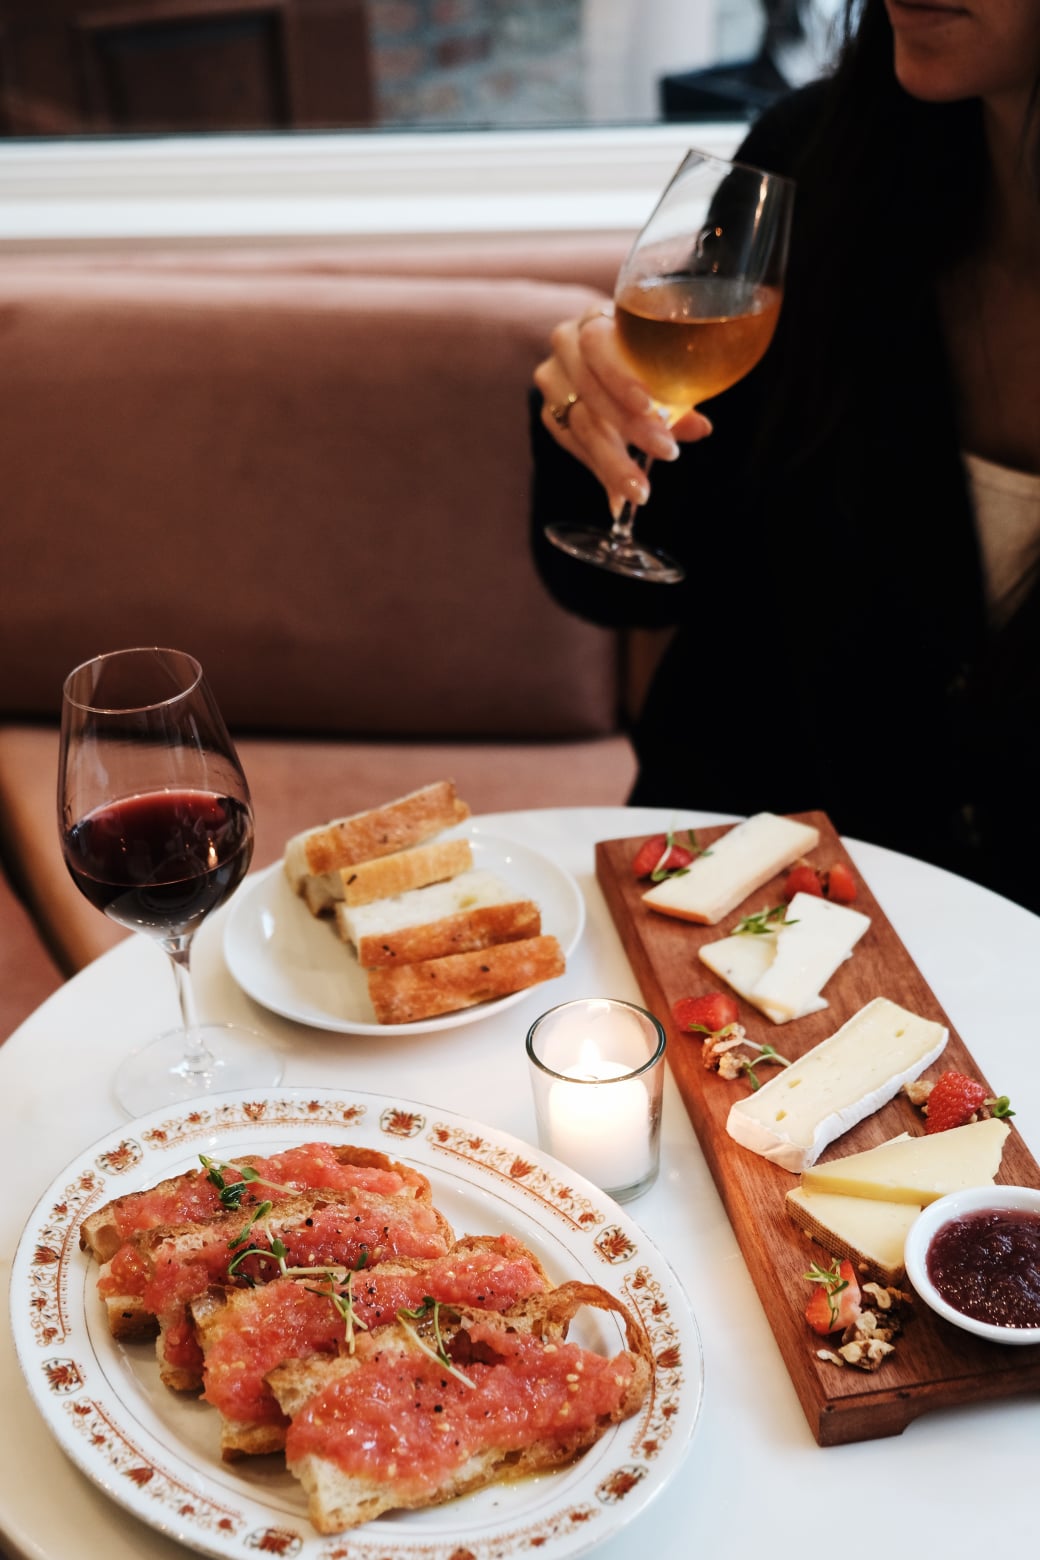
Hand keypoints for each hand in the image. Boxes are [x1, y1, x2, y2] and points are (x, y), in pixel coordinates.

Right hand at [533, 302, 712, 518]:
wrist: (600, 354)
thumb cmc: (638, 354)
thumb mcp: (660, 364)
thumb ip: (677, 392)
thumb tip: (700, 428)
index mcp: (595, 319)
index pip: (597, 345)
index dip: (621, 377)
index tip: (651, 408)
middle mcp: (565, 344)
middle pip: (588, 389)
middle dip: (629, 427)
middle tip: (667, 455)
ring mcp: (552, 380)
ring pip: (578, 424)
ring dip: (613, 461)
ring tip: (639, 491)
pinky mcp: (548, 413)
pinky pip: (573, 446)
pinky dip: (600, 471)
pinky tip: (618, 496)